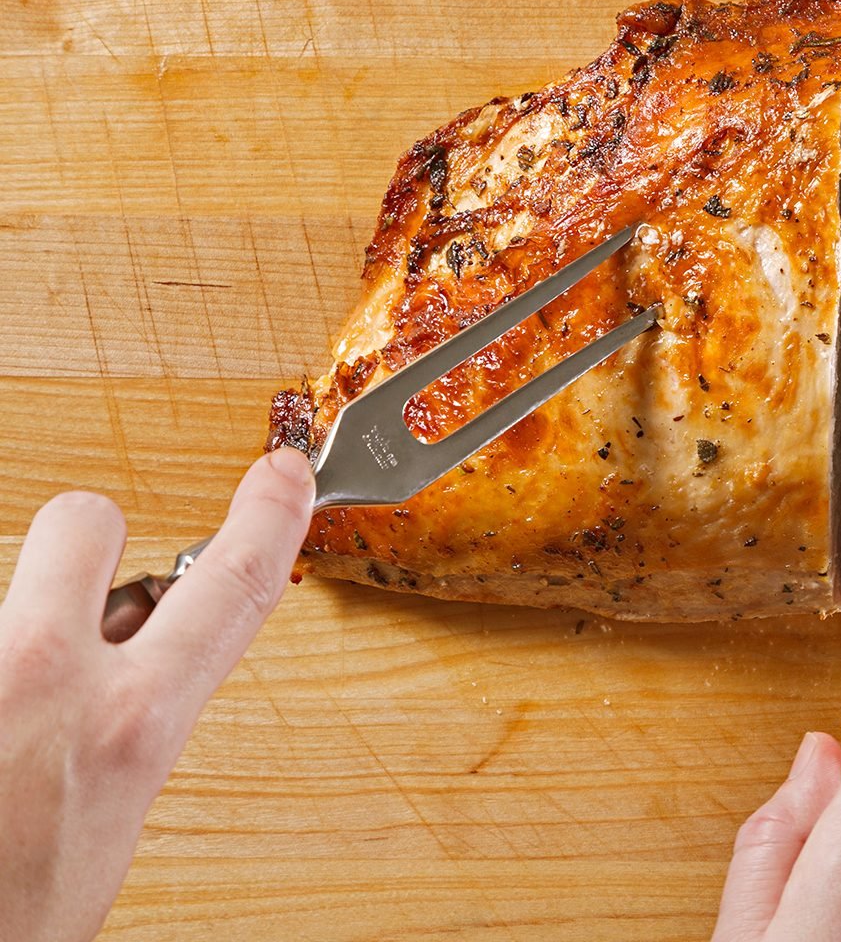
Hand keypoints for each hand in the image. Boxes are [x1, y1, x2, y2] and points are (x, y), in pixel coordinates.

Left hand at [0, 448, 315, 941]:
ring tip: (6, 713)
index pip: (230, 590)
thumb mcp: (112, 821)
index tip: (281, 473)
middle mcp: (38, 677)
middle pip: (82, 521)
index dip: (269, 518)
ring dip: (10, 634)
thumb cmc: (10, 918)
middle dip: (90, 541)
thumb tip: (131, 670)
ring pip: (2, 593)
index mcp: (126, 727)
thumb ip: (128, 729)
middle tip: (81, 592)